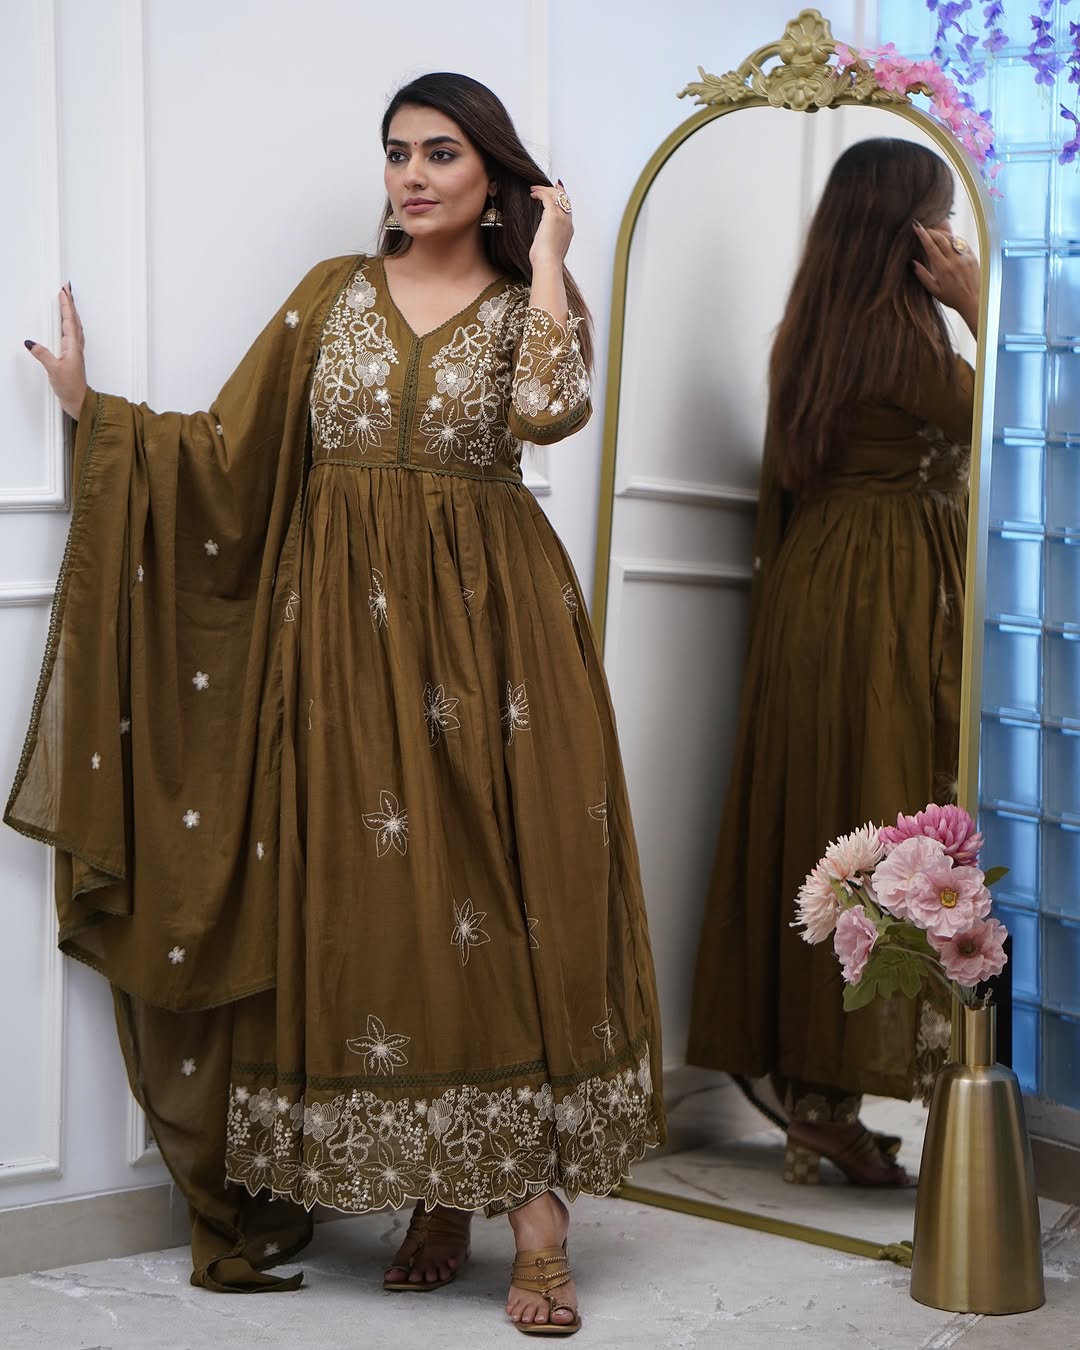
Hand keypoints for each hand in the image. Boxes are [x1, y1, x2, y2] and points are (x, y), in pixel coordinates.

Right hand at [25, 284, 86, 418]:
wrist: (80, 401)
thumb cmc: (71, 388)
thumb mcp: (54, 370)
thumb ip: (43, 355)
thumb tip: (31, 343)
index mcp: (73, 347)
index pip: (70, 321)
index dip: (67, 306)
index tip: (64, 292)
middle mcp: (76, 347)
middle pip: (74, 320)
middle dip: (70, 304)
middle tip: (67, 289)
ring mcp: (75, 351)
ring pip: (75, 326)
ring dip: (71, 312)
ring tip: (68, 300)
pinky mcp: (72, 356)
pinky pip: (73, 334)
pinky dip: (70, 324)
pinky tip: (68, 324)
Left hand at [528, 180, 573, 268]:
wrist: (548, 263)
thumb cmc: (546, 261)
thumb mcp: (550, 248)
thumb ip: (548, 239)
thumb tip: (542, 240)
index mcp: (568, 229)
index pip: (567, 208)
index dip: (561, 197)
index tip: (555, 190)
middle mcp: (568, 221)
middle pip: (564, 198)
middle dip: (553, 190)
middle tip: (541, 187)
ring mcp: (562, 217)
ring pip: (557, 195)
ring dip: (545, 189)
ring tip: (534, 189)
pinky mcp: (553, 215)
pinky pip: (547, 197)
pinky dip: (540, 193)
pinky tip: (533, 195)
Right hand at [912, 221, 979, 336]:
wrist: (973, 301)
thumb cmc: (952, 298)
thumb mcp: (934, 290)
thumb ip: (923, 275)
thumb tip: (913, 262)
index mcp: (943, 269)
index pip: (931, 247)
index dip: (923, 235)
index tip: (917, 227)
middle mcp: (954, 260)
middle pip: (941, 239)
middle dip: (931, 231)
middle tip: (925, 229)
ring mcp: (965, 257)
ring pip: (952, 238)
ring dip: (943, 233)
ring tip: (935, 233)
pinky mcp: (972, 256)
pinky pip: (962, 243)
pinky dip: (954, 239)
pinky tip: (949, 240)